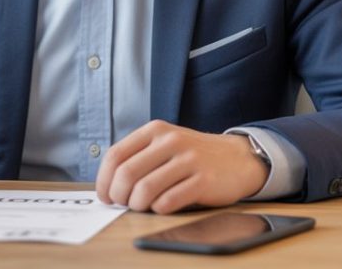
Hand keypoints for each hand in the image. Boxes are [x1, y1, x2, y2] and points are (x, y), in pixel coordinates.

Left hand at [95, 120, 267, 213]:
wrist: (238, 158)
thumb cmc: (193, 156)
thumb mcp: (164, 144)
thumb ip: (139, 156)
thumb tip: (108, 184)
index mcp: (155, 131)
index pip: (115, 155)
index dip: (104, 180)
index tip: (105, 196)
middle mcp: (170, 141)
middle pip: (127, 174)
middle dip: (118, 196)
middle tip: (122, 204)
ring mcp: (188, 160)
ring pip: (145, 190)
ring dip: (137, 205)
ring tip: (141, 207)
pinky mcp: (204, 180)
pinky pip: (168, 201)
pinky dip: (158, 209)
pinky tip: (161, 207)